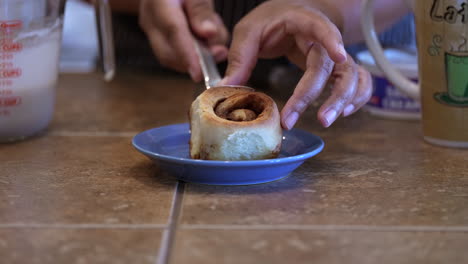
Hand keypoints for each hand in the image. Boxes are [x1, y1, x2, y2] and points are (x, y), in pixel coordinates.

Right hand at [139, 0, 228, 80]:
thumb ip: (202, 10)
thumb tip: (209, 34)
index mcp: (158, 2)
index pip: (173, 31)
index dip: (187, 54)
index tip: (200, 73)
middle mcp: (150, 20)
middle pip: (168, 53)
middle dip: (196, 61)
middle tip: (221, 53)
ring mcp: (153, 31)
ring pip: (173, 58)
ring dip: (198, 58)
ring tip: (217, 45)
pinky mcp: (159, 40)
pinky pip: (177, 55)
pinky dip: (195, 55)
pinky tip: (208, 42)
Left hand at [220, 0, 371, 128]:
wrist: (291, 14)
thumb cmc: (272, 21)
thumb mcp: (250, 30)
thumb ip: (240, 56)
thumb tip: (227, 86)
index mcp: (303, 22)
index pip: (321, 27)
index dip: (332, 40)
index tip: (339, 55)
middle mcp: (324, 39)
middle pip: (330, 64)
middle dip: (317, 92)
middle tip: (301, 117)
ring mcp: (334, 55)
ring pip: (352, 75)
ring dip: (344, 98)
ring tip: (326, 120)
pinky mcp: (336, 69)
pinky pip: (357, 82)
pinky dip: (357, 97)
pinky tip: (343, 113)